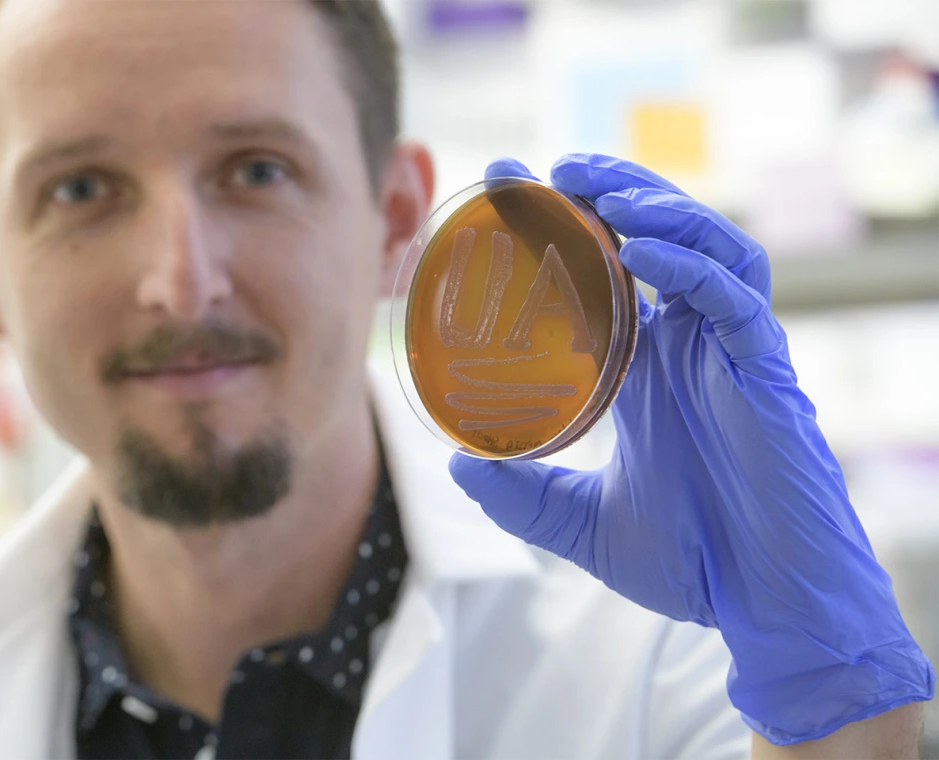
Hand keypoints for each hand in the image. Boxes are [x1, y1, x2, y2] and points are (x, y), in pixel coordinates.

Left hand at [449, 154, 933, 744]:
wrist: (762, 607)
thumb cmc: (691, 562)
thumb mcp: (582, 523)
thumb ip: (522, 496)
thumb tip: (458, 465)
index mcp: (649, 368)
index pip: (607, 275)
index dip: (564, 226)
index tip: (505, 188)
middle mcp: (690, 347)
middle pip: (661, 239)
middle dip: (611, 191)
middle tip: (552, 168)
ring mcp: (730, 353)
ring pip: (709, 247)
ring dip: (657, 209)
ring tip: (599, 192)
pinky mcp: (765, 370)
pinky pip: (735, 298)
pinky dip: (691, 267)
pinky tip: (641, 252)